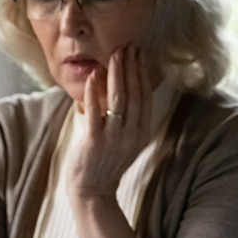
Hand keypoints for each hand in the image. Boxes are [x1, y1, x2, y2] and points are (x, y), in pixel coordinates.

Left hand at [66, 45, 152, 199]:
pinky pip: (95, 110)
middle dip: (131, 67)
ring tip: (115, 54)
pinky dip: (94, 91)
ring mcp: (114, 138)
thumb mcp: (126, 140)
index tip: (140, 53)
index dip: (143, 73)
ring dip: (117, 74)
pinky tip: (93, 74)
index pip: (146, 96)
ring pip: (118, 99)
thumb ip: (129, 118)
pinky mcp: (94, 141)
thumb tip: (125, 87)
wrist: (92, 191)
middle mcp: (132, 134)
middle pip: (134, 93)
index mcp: (142, 132)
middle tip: (128, 46)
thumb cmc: (106, 163)